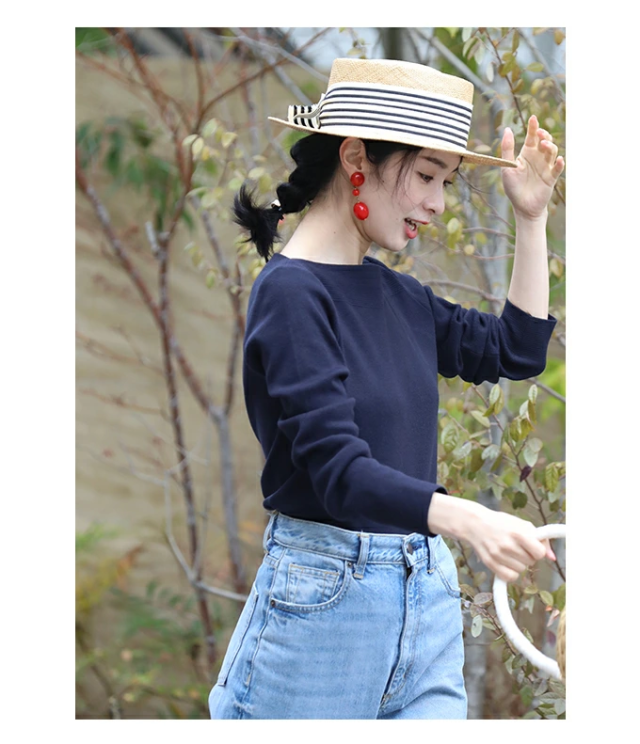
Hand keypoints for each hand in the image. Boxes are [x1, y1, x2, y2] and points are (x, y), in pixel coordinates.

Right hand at [427, 493, 556, 582]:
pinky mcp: (490, 563)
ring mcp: (498, 555)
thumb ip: (540, 539)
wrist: (474, 523)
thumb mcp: (522, 524)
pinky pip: (509, 577)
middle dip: (527, 556)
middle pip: (530, 562)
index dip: (538, 551)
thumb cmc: (501, 523)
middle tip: (518, 547)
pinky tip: (506, 563)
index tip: (532, 546)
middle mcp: (508, 545)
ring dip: (519, 564)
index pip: (539, 553)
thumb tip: (552, 558)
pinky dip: (511, 572)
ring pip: (521, 570)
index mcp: (518, 533)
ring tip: (510, 553)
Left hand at [501, 115, 564, 220]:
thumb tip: (507, 129)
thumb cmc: (514, 187)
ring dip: (550, 147)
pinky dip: (560, 164)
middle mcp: (538, 158)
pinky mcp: (551, 178)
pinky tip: (559, 160)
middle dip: (544, 135)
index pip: (532, 137)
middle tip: (539, 134)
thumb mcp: (507, 167)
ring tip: (544, 145)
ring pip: (552, 152)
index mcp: (527, 154)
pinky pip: (557, 169)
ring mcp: (546, 167)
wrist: (522, 206)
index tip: (533, 118)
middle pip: (545, 141)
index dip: (533, 127)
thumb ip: (507, 149)